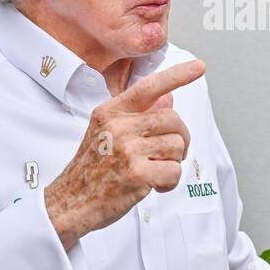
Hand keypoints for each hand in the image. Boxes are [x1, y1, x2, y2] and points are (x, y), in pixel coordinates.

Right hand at [45, 59, 204, 247]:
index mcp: (110, 112)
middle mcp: (118, 127)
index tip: (199, 67)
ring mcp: (127, 150)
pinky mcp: (137, 174)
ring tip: (155, 171)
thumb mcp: (107, 133)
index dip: (177, 75)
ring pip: (177, 146)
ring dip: (173, 162)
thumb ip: (137, 115)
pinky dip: (170, 182)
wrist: (70, 202)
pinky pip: (174, 171)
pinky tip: (156, 185)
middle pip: (172, 119)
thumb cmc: (91, 169)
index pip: (148, 87)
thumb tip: (168, 99)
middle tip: (170, 153)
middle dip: (180, 138)